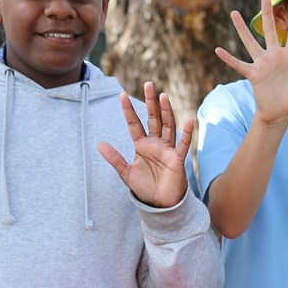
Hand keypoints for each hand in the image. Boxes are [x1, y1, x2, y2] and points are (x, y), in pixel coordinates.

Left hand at [97, 81, 194, 207]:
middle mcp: (156, 143)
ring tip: (163, 96)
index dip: (128, 110)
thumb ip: (114, 158)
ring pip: (168, 126)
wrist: (160, 204)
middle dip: (150, 102)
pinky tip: (189, 120)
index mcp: (142, 145)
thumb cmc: (145, 188)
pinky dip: (186, 133)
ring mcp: (167, 149)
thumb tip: (99, 144)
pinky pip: (182, 144)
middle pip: (153, 118)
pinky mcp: (177, 159)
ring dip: (166, 111)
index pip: (134, 124)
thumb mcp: (126, 173)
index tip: (121, 95)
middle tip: (148, 84)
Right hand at [216, 0, 287, 124]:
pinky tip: (217, 49)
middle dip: (268, 13)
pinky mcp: (254, 75)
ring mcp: (263, 64)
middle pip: (270, 30)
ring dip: (242, 29)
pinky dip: (228, 58)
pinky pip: (239, 64)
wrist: (282, 111)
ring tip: (233, 13)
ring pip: (251, 42)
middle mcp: (275, 56)